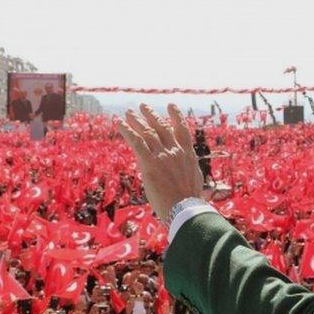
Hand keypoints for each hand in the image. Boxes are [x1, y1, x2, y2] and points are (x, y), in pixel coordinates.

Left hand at [115, 104, 200, 220]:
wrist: (185, 208)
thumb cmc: (190, 200)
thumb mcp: (194, 179)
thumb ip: (188, 169)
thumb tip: (187, 170)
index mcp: (188, 154)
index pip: (182, 129)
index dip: (176, 116)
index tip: (171, 106)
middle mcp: (175, 151)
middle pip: (161, 127)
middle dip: (151, 115)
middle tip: (142, 107)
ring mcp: (163, 156)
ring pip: (148, 132)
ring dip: (136, 120)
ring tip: (128, 112)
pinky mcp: (150, 163)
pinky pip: (136, 142)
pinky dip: (127, 130)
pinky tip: (118, 122)